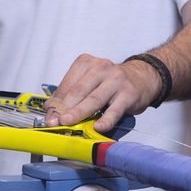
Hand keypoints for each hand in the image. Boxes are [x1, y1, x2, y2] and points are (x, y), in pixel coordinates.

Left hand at [43, 54, 160, 132]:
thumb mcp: (89, 82)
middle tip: (54, 121)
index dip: (56, 102)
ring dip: (79, 113)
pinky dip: (105, 120)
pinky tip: (98, 127)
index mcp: (86, 63)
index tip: (49, 116)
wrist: (142, 78)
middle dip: (64, 108)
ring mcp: (115, 80)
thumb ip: (71, 94)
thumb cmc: (109, 83)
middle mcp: (100, 68)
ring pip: (94, 99)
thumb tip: (51, 110)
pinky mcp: (128, 94)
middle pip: (78, 91)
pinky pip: (114, 110)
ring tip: (68, 123)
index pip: (67, 85)